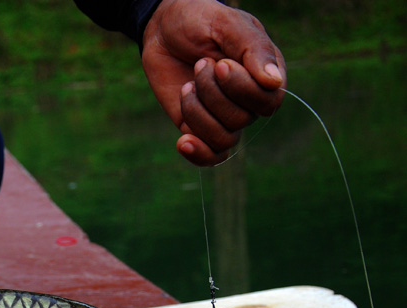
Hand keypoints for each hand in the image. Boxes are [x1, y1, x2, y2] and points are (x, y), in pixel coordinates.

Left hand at [141, 0, 285, 165]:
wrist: (164, 29)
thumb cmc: (200, 20)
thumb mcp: (227, 24)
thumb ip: (253, 49)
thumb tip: (273, 82)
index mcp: (266, 74)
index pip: (269, 100)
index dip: (242, 89)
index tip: (220, 64)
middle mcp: (249, 100)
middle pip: (242, 119)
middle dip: (213, 94)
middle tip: (199, 65)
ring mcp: (224, 116)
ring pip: (224, 138)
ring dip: (198, 111)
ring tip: (186, 85)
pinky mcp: (199, 127)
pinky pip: (211, 155)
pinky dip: (199, 154)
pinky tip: (182, 141)